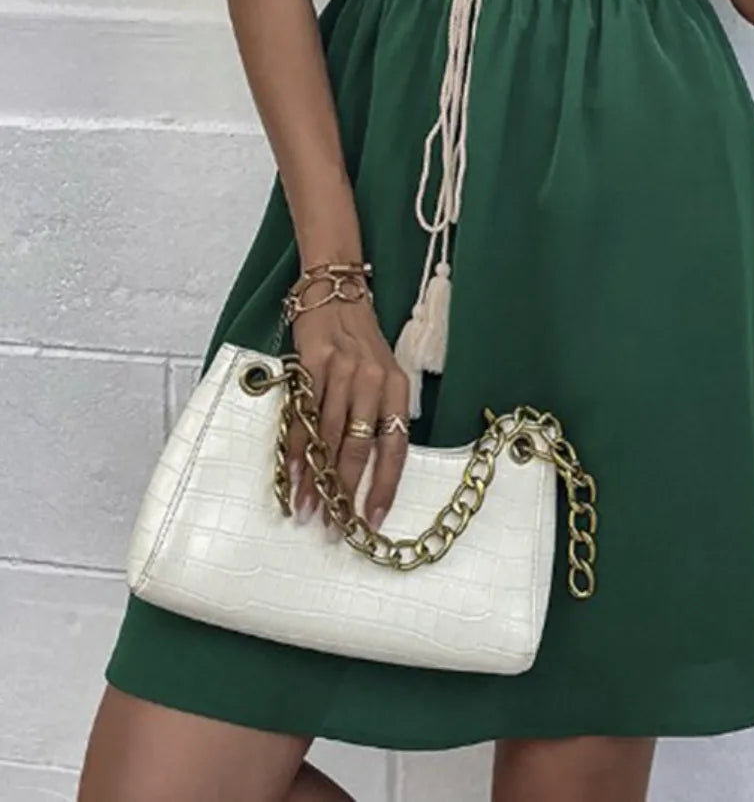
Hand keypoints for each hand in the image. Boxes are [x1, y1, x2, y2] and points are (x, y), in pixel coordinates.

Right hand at [285, 278, 409, 538]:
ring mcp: (342, 371)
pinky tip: (291, 474)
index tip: (372, 520)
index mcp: (397, 386)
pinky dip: (295, 448)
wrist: (335, 291)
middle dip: (345, 491)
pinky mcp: (311, 364)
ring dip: (316, 478)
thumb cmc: (359, 342)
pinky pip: (302, 415)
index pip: (395, 445)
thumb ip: (380, 414)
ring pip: (328, 436)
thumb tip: (371, 471)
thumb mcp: (383, 374)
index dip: (384, 486)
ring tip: (309, 510)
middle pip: (359, 447)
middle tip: (335, 526)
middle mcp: (373, 380)